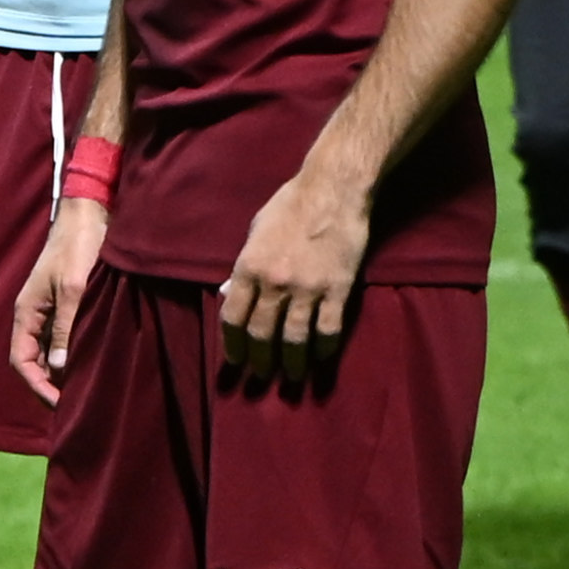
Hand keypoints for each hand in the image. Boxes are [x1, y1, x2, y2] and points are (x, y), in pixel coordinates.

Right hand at [13, 197, 109, 404]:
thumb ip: (64, 328)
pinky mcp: (64, 307)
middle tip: (76, 404)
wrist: (88, 217)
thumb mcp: (72, 290)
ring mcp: (48, 312)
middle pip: (33, 362)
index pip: (20, 361)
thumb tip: (58, 367)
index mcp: (26, 313)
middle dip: (50, 385)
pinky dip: (72, 356)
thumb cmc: (78, 249)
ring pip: (48, 353)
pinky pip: (62, 340)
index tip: (60, 403)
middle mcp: (33, 317)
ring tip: (85, 389)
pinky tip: (91, 365)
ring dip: (63, 373)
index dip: (37, 386)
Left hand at [218, 161, 374, 378]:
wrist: (333, 190)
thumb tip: (236, 294)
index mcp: (248, 267)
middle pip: (261, 334)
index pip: (232, 317)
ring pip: (294, 340)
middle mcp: (274, 283)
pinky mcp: (337, 290)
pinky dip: (324, 350)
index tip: (235, 361)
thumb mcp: (256, 232)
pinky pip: (328, 330)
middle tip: (262, 376)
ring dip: (291, 364)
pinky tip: (321, 361)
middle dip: (259, 361)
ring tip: (291, 378)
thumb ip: (246, 266)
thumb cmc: (290, 206)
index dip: (232, 345)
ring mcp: (307, 289)